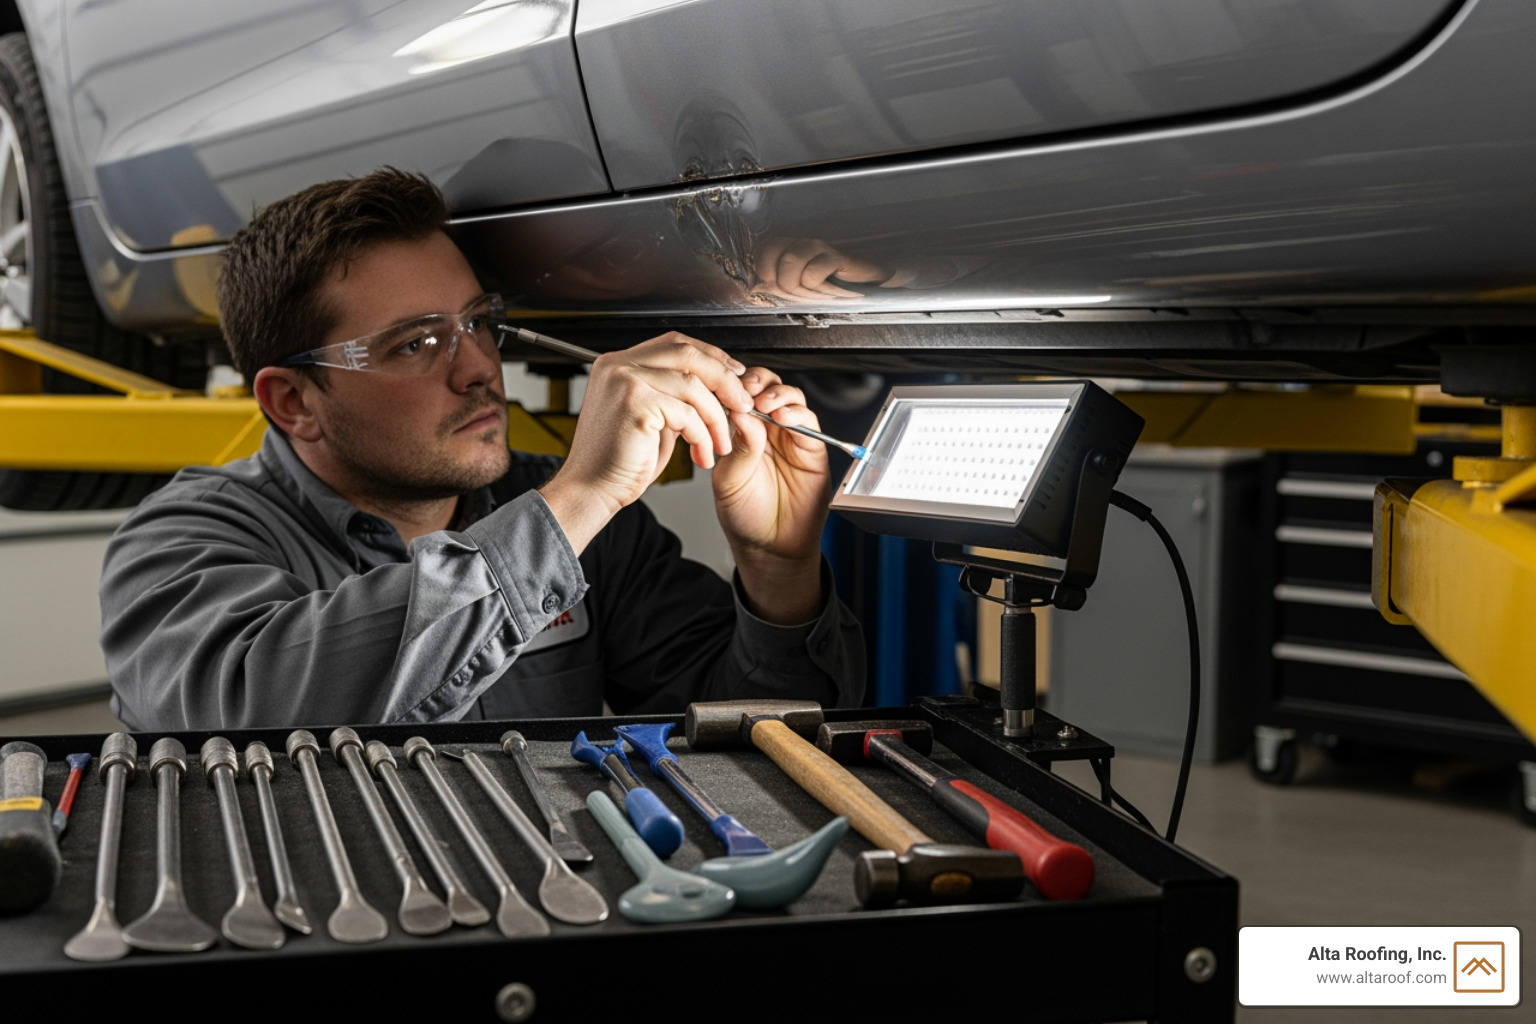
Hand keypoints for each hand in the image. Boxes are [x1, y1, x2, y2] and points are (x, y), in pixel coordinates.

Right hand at [539, 333, 751, 552]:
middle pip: (687, 354)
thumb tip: (715, 386)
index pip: (675, 343)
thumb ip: (672, 396)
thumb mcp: (649, 418)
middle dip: (723, 380)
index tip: (734, 375)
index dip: (711, 356)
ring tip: (720, 443)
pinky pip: (686, 413)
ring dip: (716, 417)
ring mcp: (624, 381)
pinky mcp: (634, 404)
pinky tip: (702, 454)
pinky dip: (702, 436)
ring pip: (692, 385)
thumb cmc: (618, 463)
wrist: (591, 490)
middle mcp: (618, 365)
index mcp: (619, 364)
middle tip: (742, 405)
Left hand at [712, 370, 830, 623]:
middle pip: (768, 386)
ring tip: (765, 404)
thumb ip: (738, 447)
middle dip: (758, 382)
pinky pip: (810, 422)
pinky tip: (782, 419)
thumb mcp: (730, 480)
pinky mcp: (812, 450)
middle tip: (747, 390)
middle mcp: (767, 430)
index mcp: (742, 432)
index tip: (726, 388)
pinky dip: (797, 414)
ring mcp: (790, 438)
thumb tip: (741, 413)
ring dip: (778, 394)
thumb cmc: (745, 516)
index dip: (735, 385)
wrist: (769, 547)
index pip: (740, 394)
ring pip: (791, 398)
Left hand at [753, 238, 890, 300]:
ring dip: (800, 288)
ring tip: (815, 293)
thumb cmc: (827, 288)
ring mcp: (818, 247)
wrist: (866, 286)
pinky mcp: (836, 257)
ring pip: (790, 264)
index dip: (762, 270)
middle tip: (798, 294)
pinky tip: (829, 289)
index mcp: (788, 248)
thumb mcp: (797, 290)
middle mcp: (800, 243)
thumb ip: (775, 286)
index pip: (762, 249)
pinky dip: (816, 288)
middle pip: (773, 256)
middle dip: (782, 283)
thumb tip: (756, 288)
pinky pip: (812, 274)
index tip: (772, 286)